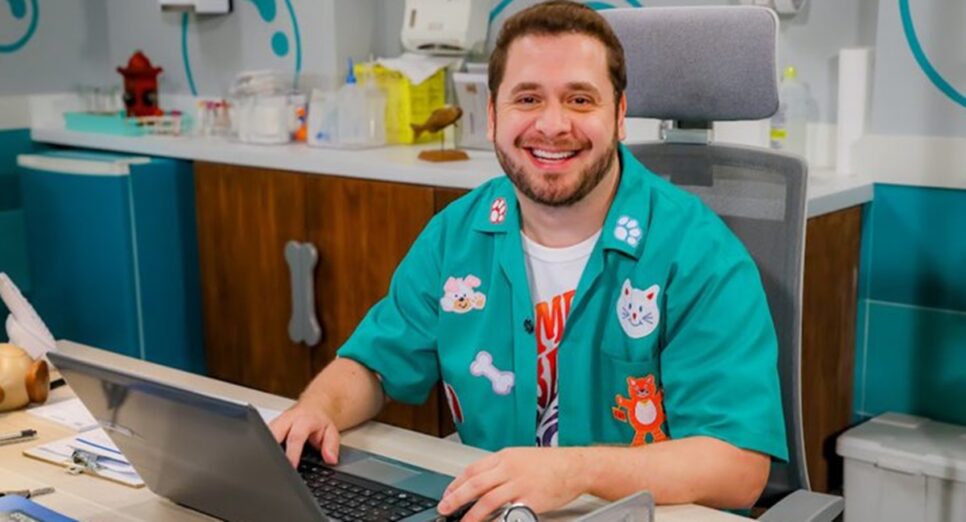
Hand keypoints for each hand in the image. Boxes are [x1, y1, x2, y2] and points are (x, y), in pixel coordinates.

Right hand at [269, 397, 340, 467]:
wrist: (314, 407)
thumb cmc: (319, 421)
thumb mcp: (331, 431)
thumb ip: (331, 445)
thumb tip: (331, 459)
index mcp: (303, 420)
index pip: (295, 437)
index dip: (292, 453)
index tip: (291, 466)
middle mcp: (287, 419)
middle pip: (274, 433)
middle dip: (271, 450)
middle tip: (272, 467)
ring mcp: (276, 422)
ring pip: (265, 434)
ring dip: (264, 449)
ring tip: (267, 466)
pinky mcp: (269, 426)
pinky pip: (263, 436)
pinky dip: (262, 447)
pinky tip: (264, 458)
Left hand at [437, 447, 588, 521]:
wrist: (576, 466)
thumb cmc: (551, 463)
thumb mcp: (520, 457)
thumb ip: (500, 468)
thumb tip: (481, 481)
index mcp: (504, 457)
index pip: (472, 469)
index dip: (456, 483)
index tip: (448, 494)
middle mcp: (509, 468)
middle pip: (475, 484)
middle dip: (456, 498)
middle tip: (444, 508)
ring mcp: (520, 484)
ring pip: (488, 500)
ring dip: (471, 514)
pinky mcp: (531, 500)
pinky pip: (508, 512)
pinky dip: (495, 520)